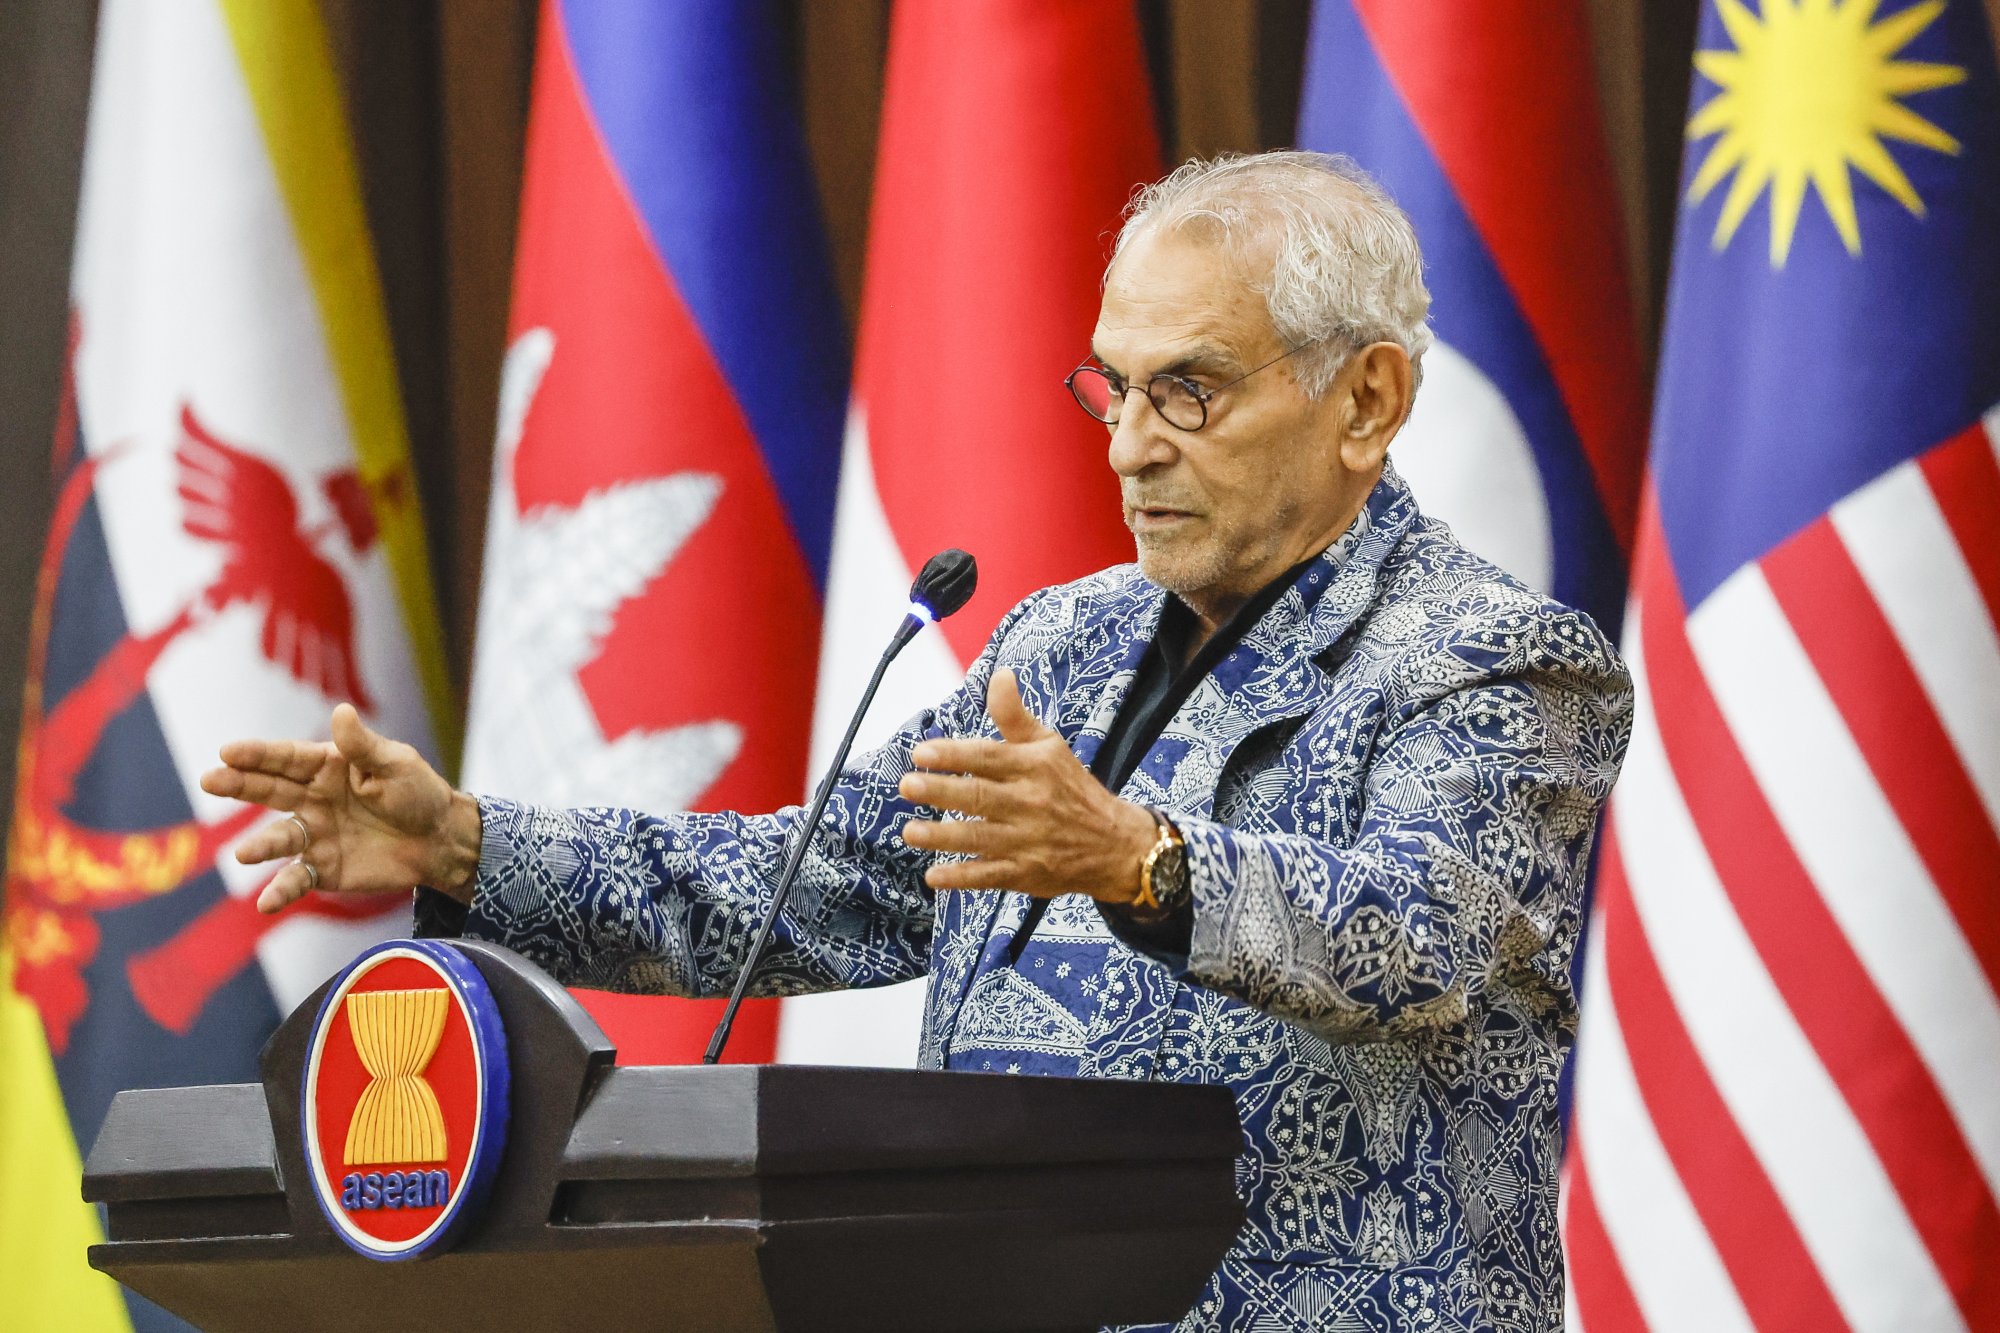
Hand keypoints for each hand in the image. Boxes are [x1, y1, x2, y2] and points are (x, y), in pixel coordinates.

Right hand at [199, 703, 481, 913]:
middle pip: (270, 790)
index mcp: (327, 766)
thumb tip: (341, 710)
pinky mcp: (322, 867)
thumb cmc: (417, 793)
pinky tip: (265, 903)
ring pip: (279, 838)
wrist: (439, 840)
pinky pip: (296, 878)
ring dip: (260, 846)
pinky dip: (280, 890)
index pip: (287, 758)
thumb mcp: (396, 765)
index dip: (258, 754)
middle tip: (210, 780)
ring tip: (243, 854)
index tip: (227, 751)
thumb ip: (363, 746)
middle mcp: (312, 798)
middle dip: (239, 785)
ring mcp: (314, 834)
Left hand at [898, 670, 1158, 900]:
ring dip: (943, 836)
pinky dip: (963, 878)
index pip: (989, 757)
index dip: (955, 754)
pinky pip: (990, 876)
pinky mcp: (1026, 873)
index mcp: (1034, 766)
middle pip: (980, 796)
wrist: (1115, 843)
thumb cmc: (1071, 787)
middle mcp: (1031, 803)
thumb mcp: (1049, 745)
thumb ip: (1014, 715)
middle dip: (942, 791)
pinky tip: (934, 876)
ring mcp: (1028, 841)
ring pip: (980, 838)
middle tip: (908, 785)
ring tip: (910, 831)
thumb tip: (999, 673)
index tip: (922, 752)